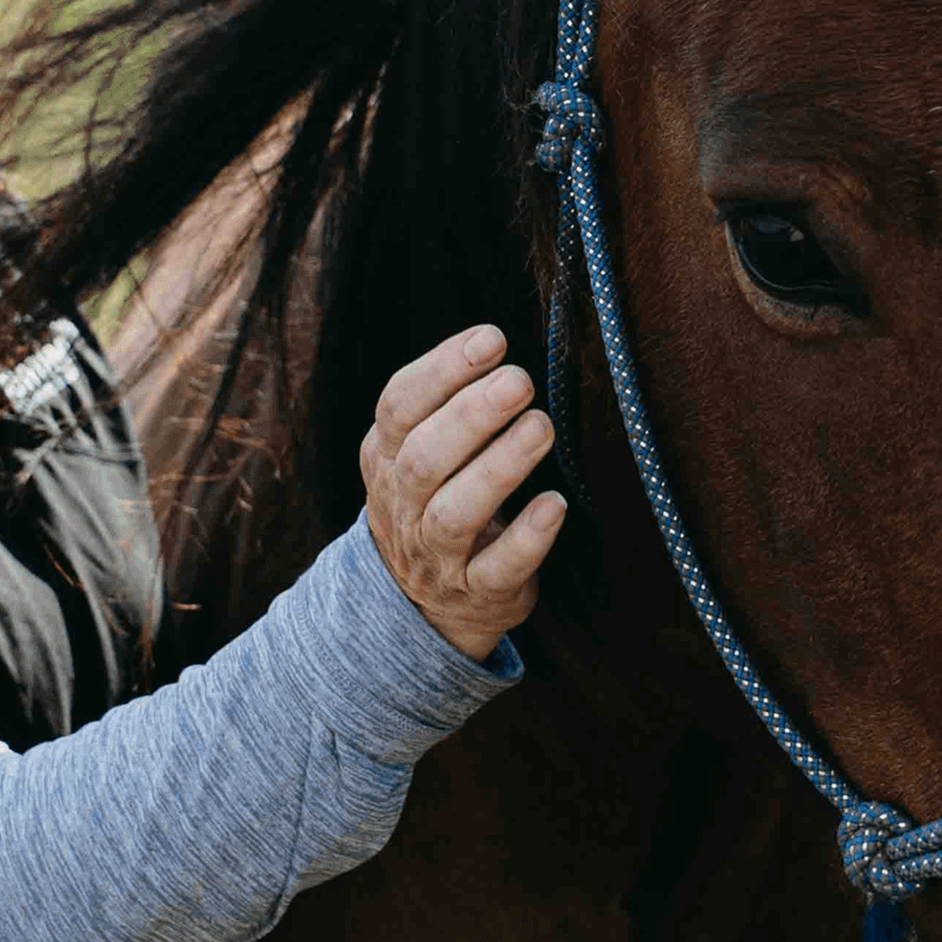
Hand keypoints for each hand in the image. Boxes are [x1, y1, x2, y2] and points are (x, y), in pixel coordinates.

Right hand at [358, 326, 564, 661]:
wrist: (425, 602)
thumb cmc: (436, 501)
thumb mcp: (420, 451)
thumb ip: (448, 406)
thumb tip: (498, 349)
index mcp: (386, 459)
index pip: (398, 407)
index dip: (442, 370)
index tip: (491, 339)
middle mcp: (402, 506)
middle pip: (423, 458)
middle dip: (471, 415)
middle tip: (520, 381)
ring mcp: (435, 555)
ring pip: (453, 515)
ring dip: (499, 468)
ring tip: (541, 427)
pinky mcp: (476, 593)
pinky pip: (497, 570)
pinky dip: (526, 538)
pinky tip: (555, 505)